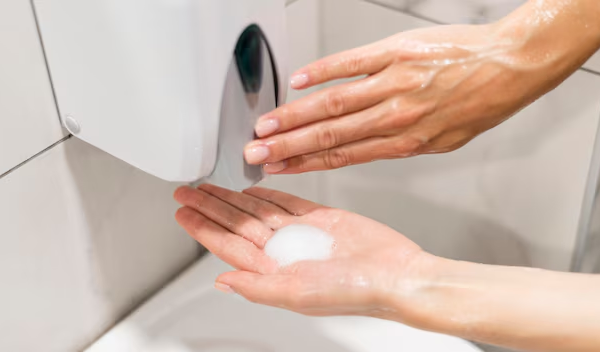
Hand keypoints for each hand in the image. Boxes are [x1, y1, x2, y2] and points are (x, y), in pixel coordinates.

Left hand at [173, 184, 431, 320]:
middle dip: (210, 207)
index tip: (184, 212)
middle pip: (237, 225)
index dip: (203, 229)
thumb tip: (221, 281)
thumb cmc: (355, 290)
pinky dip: (268, 194)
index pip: (227, 246)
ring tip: (210, 185)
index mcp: (274, 272)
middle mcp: (284, 253)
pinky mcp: (321, 219)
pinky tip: (251, 189)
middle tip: (187, 191)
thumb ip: (257, 287)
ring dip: (233, 198)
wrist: (396, 274)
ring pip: (257, 211)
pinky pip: (287, 203)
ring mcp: (301, 234)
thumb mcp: (299, 293)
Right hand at [244, 3, 599, 173]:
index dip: (305, 165)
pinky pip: (350, 64)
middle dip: (287, 147)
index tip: (280, 169)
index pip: (342, 157)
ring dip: (295, 115)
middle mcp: (394, 117)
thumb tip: (367, 147)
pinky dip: (321, 72)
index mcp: (404, 142)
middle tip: (257, 152)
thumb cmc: (478, 102)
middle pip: (329, 135)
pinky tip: (299, 81)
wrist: (508, 67)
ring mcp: (392, 83)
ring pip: (333, 104)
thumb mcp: (442, 139)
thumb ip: (400, 144)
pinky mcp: (394, 53)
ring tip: (267, 124)